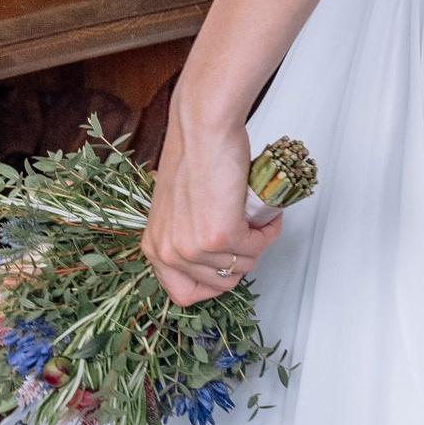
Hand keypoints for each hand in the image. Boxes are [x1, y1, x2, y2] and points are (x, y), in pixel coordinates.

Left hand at [144, 109, 283, 307]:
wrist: (203, 130)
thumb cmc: (192, 156)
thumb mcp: (176, 208)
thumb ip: (185, 234)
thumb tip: (212, 254)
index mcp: (155, 247)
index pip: (183, 294)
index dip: (212, 284)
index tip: (226, 266)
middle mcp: (169, 253)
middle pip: (220, 284)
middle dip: (241, 261)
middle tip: (247, 236)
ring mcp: (193, 248)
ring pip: (242, 267)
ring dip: (258, 244)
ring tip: (257, 219)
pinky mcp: (220, 236)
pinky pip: (256, 247)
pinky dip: (268, 232)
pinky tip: (267, 215)